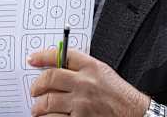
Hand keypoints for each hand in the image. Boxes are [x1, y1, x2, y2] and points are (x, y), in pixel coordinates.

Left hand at [28, 49, 149, 116]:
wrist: (134, 113)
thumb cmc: (119, 94)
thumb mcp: (103, 72)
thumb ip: (82, 67)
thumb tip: (57, 66)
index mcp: (91, 67)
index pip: (62, 56)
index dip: (43, 56)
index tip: (32, 59)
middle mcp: (85, 83)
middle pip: (50, 78)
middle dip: (37, 85)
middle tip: (34, 90)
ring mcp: (81, 103)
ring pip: (48, 102)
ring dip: (39, 107)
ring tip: (39, 108)